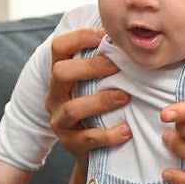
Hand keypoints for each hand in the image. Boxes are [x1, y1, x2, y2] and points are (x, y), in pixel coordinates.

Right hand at [45, 27, 131, 160]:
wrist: (93, 151)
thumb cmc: (99, 107)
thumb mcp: (95, 82)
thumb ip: (105, 60)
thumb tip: (129, 32)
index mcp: (60, 75)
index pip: (59, 47)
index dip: (80, 37)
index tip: (105, 35)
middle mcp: (55, 96)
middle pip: (60, 73)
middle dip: (90, 67)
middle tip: (117, 65)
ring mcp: (60, 121)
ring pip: (73, 108)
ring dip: (101, 101)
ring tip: (126, 96)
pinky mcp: (71, 144)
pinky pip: (87, 138)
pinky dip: (108, 134)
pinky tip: (127, 130)